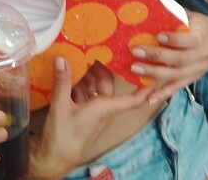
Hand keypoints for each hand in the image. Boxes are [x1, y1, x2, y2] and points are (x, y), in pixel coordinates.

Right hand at [30, 59, 155, 179]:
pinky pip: (86, 96)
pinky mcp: (83, 115)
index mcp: (105, 108)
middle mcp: (103, 110)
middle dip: (100, 68)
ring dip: (87, 76)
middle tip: (92, 50)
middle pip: (107, 85)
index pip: (133, 99)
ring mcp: (93, 113)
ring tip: (77, 59)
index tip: (152, 75)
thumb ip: (63, 81)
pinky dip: (79, 86)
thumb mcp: (61, 105)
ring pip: (95, 89)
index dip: (144, 88)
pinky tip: (69, 76)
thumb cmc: (63, 135)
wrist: (55, 158)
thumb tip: (63, 58)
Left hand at [130, 11, 207, 103]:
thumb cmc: (198, 24)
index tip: (158, 36)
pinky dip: (163, 94)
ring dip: (155, 74)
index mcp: (203, 36)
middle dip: (157, 56)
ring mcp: (198, 69)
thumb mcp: (190, 15)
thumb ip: (174, 15)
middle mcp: (203, 55)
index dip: (174, 39)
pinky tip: (149, 99)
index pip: (190, 40)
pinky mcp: (193, 78)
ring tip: (136, 69)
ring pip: (177, 75)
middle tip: (136, 51)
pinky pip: (178, 87)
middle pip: (180, 59)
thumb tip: (148, 5)